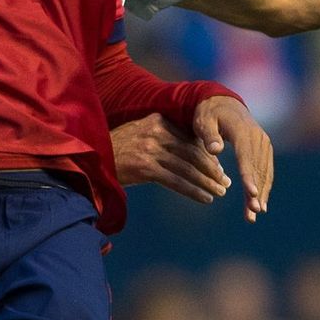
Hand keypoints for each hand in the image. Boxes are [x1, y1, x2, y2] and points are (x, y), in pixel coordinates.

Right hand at [110, 113, 230, 203]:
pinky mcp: (145, 167)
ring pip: (187, 168)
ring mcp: (150, 149)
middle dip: (212, 170)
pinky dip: (193, 191)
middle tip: (225, 182)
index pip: (190, 139)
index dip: (208, 156)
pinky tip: (205, 198)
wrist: (93, 161)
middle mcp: (156, 132)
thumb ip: (164, 139)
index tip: (220, 169)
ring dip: (206, 183)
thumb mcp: (142, 136)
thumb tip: (192, 155)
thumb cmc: (120, 151)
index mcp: (158, 120)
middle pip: (192, 153)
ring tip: (219, 192)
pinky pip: (176, 181)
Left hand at [193, 95, 272, 222]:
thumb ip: (209, 135)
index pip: (246, 157)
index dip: (249, 176)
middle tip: (253, 212)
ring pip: (264, 173)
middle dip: (256, 192)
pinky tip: (259, 205)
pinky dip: (263, 188)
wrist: (223, 103)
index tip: (250, 194)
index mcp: (243, 131)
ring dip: (261, 194)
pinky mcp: (264, 150)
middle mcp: (258, 138)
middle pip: (258, 169)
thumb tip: (215, 149)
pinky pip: (265, 171)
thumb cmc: (208, 114)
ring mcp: (264, 144)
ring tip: (254, 214)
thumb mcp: (203, 121)